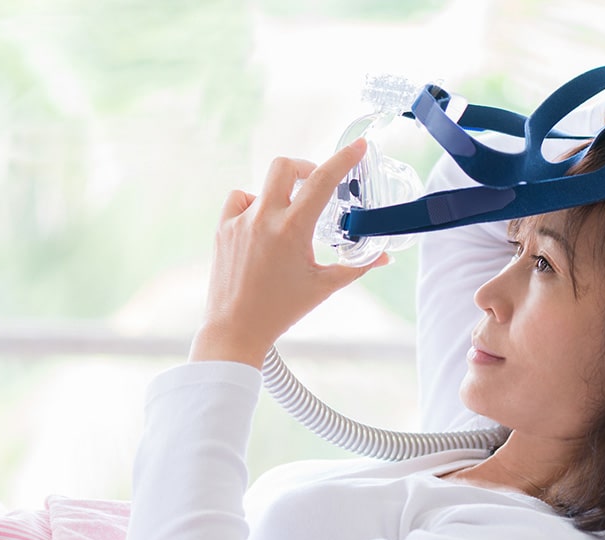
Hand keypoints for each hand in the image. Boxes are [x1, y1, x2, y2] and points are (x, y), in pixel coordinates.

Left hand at [190, 138, 387, 367]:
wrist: (235, 329)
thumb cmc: (280, 310)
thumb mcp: (323, 287)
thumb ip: (356, 267)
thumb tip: (382, 258)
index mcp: (291, 230)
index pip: (322, 181)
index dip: (344, 159)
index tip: (358, 146)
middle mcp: (263, 219)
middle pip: (284, 166)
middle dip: (303, 167)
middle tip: (314, 182)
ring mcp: (239, 222)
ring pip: (260, 185)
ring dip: (278, 193)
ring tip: (286, 220)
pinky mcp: (222, 230)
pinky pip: (238, 201)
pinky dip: (252, 205)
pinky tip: (260, 225)